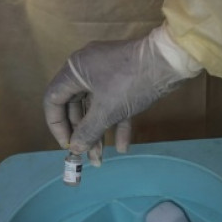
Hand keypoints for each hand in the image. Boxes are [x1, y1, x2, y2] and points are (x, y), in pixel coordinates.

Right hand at [43, 26, 199, 164]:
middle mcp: (86, 69)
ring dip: (98, 132)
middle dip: (81, 133)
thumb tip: (76, 148)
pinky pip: (114, 103)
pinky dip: (117, 123)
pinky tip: (122, 146)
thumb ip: (88, 131)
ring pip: (96, 107)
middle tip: (85, 155)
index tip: (66, 145)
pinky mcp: (124, 79)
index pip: (53, 100)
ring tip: (101, 159)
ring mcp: (107, 74)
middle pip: (75, 106)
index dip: (57, 125)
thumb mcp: (107, 110)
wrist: (169, 62)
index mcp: (74, 70)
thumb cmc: (130, 83)